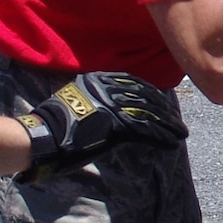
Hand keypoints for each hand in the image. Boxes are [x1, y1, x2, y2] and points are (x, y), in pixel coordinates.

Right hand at [12, 72, 188, 182]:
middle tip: (178, 120)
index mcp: (99, 80)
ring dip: (168, 125)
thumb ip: (97, 97)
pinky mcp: (115, 127)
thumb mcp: (76, 98)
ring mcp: (113, 107)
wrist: (42, 137)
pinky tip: (171, 142)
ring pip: (149, 114)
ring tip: (180, 133)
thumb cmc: (54, 122)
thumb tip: (115, 105)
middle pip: (146, 97)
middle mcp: (109, 89)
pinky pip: (144, 131)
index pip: (135, 83)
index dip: (153, 95)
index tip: (165, 103)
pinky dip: (160, 137)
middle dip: (164, 111)